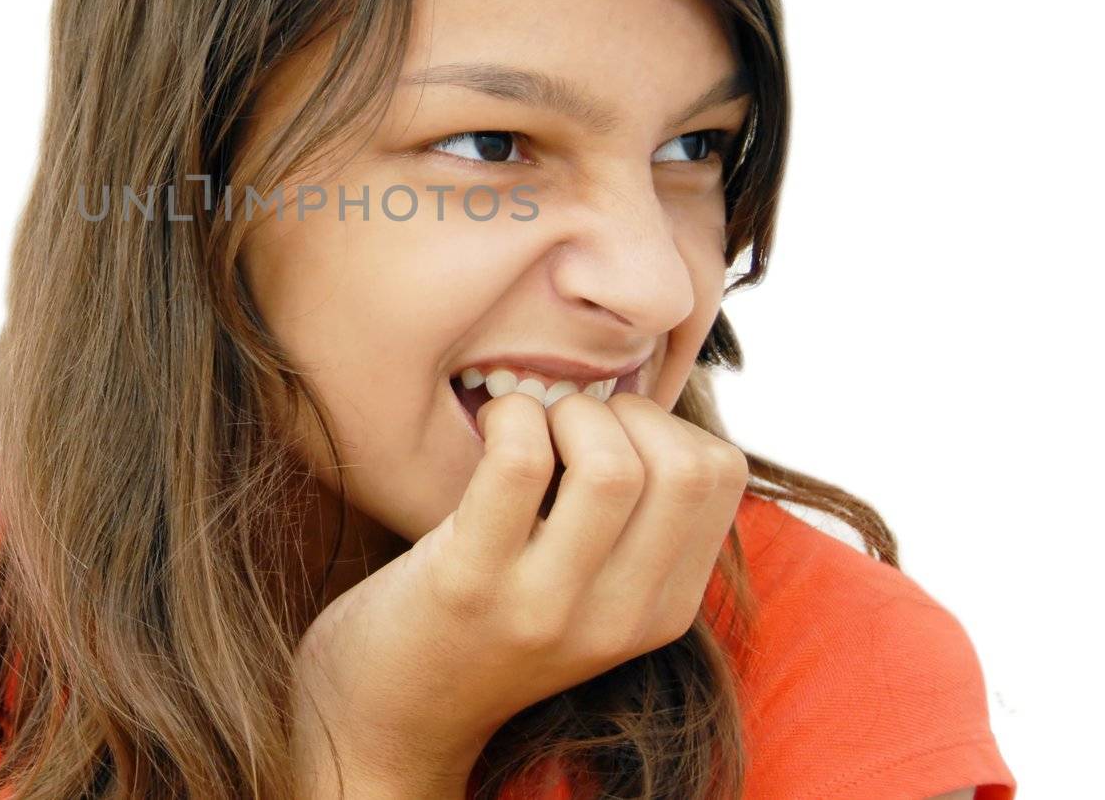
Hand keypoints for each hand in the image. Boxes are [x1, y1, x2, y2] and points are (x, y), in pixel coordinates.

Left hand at [288, 388, 749, 791]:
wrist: (390, 715)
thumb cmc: (482, 618)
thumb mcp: (586, 589)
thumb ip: (630, 522)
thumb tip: (639, 397)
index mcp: (662, 610)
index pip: (722, 475)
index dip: (666, 422)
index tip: (607, 431)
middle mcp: (618, 620)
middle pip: (684, 469)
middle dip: (624, 411)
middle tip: (565, 423)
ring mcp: (545, 607)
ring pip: (611, 468)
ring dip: (566, 413)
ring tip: (528, 426)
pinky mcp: (468, 586)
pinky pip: (518, 463)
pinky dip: (511, 417)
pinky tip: (490, 426)